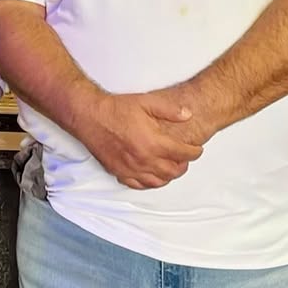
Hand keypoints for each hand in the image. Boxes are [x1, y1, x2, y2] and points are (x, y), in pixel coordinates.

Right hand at [77, 90, 203, 189]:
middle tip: (185, 158)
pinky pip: (139, 185)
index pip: (183, 154)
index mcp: (154, 143)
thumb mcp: (147, 102)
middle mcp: (144, 160)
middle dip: (183, 165)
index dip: (195, 152)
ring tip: (171, 167)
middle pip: (173, 171)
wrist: (90, 117)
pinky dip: (149, 182)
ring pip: (157, 182)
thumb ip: (170, 110)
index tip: (197, 149)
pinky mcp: (119, 172)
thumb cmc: (117, 109)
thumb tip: (188, 115)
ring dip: (168, 176)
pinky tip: (152, 175)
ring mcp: (131, 169)